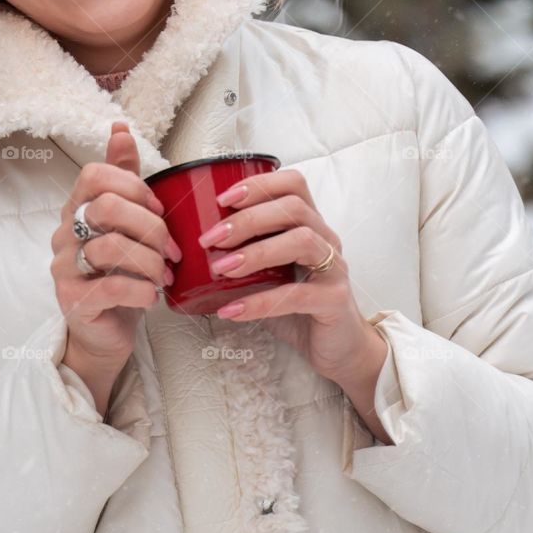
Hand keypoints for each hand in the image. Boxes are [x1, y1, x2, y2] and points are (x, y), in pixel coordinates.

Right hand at [51, 120, 181, 372]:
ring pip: (112, 247)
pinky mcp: (73, 301)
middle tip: (172, 250)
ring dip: (151, 262)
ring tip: (164, 276)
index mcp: (76, 209)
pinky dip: (143, 290)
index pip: (95, 174)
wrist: (102, 333)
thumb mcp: (124, 223)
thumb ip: (122, 177)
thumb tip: (120, 128)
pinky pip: (112, 286)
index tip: (158, 208)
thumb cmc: (117, 273)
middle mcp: (64, 234)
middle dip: (152, 227)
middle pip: (107, 207)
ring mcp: (64, 268)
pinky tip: (153, 296)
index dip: (134, 186)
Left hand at [197, 167, 379, 384]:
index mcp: (310, 224)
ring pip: (302, 241)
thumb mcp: (269, 273)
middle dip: (247, 219)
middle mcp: (326, 239)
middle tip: (210, 239)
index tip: (222, 199)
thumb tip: (194, 249)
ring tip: (221, 269)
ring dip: (256, 252)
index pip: (294, 184)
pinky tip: (232, 310)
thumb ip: (245, 255)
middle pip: (293, 208)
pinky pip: (298, 295)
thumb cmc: (297, 306)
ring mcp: (335, 268)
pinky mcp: (335, 300)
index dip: (259, 184)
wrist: (337, 347)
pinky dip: (260, 302)